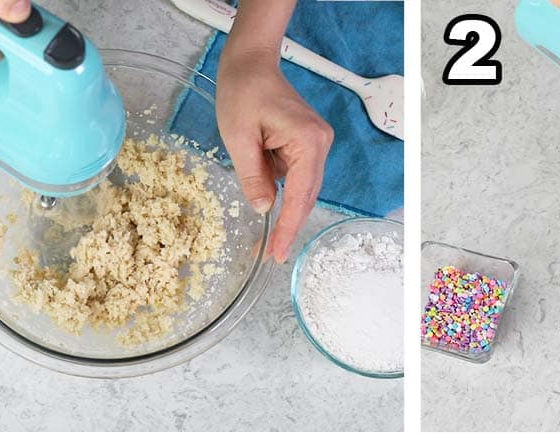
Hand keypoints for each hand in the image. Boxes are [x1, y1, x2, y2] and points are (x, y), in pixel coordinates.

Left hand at [216, 48, 333, 263]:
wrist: (251, 61)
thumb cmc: (242, 90)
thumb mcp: (238, 137)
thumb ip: (252, 175)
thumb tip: (263, 208)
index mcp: (308, 142)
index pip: (299, 195)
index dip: (289, 228)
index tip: (279, 253)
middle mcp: (321, 144)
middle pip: (307, 196)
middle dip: (289, 226)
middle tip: (272, 254)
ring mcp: (318, 144)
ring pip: (303, 189)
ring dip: (286, 210)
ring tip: (268, 237)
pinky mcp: (309, 144)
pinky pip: (298, 177)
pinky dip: (284, 192)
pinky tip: (269, 202)